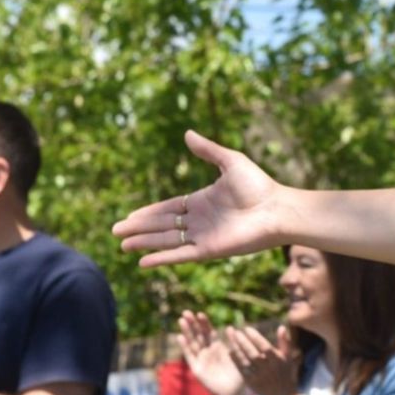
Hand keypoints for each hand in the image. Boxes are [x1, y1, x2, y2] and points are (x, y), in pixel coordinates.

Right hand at [113, 131, 283, 266]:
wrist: (278, 209)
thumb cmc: (259, 185)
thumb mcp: (231, 161)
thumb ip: (208, 150)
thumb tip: (187, 133)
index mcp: (203, 201)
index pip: (169, 208)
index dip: (148, 213)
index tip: (130, 216)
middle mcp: (200, 220)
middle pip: (162, 226)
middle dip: (139, 229)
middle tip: (116, 231)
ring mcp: (204, 236)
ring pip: (167, 241)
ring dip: (145, 243)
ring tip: (122, 246)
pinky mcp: (209, 250)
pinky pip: (181, 255)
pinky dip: (162, 258)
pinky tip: (143, 262)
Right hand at [177, 311, 245, 394]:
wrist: (234, 393)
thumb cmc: (239, 374)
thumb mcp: (238, 355)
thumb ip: (234, 343)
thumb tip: (230, 327)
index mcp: (218, 346)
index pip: (209, 331)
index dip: (204, 323)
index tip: (200, 313)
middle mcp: (208, 351)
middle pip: (198, 335)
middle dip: (192, 324)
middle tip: (186, 312)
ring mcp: (201, 359)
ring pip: (192, 343)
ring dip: (186, 332)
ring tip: (181, 320)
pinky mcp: (197, 369)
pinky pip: (190, 356)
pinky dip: (185, 347)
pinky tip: (180, 337)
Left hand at [224, 325, 297, 394]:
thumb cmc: (285, 371)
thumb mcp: (288, 357)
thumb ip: (285, 341)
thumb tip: (281, 326)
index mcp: (277, 361)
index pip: (265, 347)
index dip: (256, 337)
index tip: (247, 328)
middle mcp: (268, 369)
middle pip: (253, 354)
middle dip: (244, 342)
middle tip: (235, 332)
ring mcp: (259, 377)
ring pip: (246, 362)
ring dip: (237, 350)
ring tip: (231, 339)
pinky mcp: (252, 383)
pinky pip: (242, 371)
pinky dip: (236, 361)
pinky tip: (230, 352)